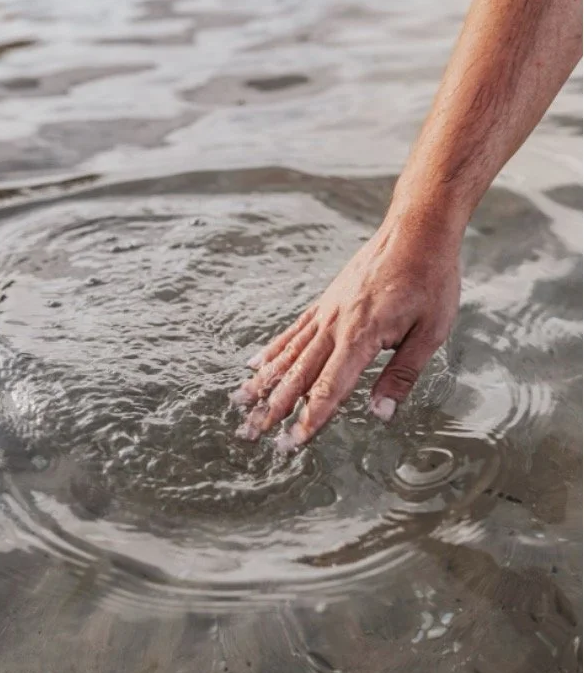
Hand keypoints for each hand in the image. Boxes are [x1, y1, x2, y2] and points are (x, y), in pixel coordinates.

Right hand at [230, 214, 461, 450]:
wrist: (417, 228)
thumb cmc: (430, 279)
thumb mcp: (432, 331)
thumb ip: (402, 374)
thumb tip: (380, 413)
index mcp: (362, 336)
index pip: (330, 388)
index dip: (310, 419)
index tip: (292, 443)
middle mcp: (336, 325)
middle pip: (299, 375)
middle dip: (274, 408)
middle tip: (251, 434)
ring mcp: (326, 312)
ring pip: (288, 354)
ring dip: (264, 382)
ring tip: (241, 403)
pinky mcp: (325, 302)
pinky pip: (293, 331)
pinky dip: (272, 350)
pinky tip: (254, 364)